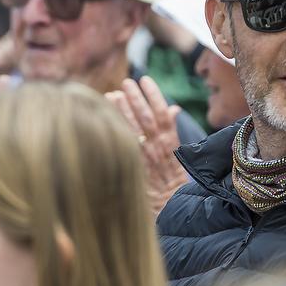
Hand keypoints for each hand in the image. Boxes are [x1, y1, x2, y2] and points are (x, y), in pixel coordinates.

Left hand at [106, 76, 188, 215]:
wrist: (170, 207)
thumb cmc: (173, 180)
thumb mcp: (177, 154)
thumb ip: (172, 130)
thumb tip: (174, 108)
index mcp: (171, 143)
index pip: (164, 113)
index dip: (154, 95)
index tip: (146, 79)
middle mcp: (159, 149)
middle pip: (147, 118)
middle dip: (136, 98)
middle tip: (126, 82)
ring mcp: (146, 158)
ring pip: (135, 130)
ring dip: (124, 111)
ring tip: (114, 93)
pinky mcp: (136, 168)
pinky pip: (126, 146)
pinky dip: (117, 131)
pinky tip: (107, 118)